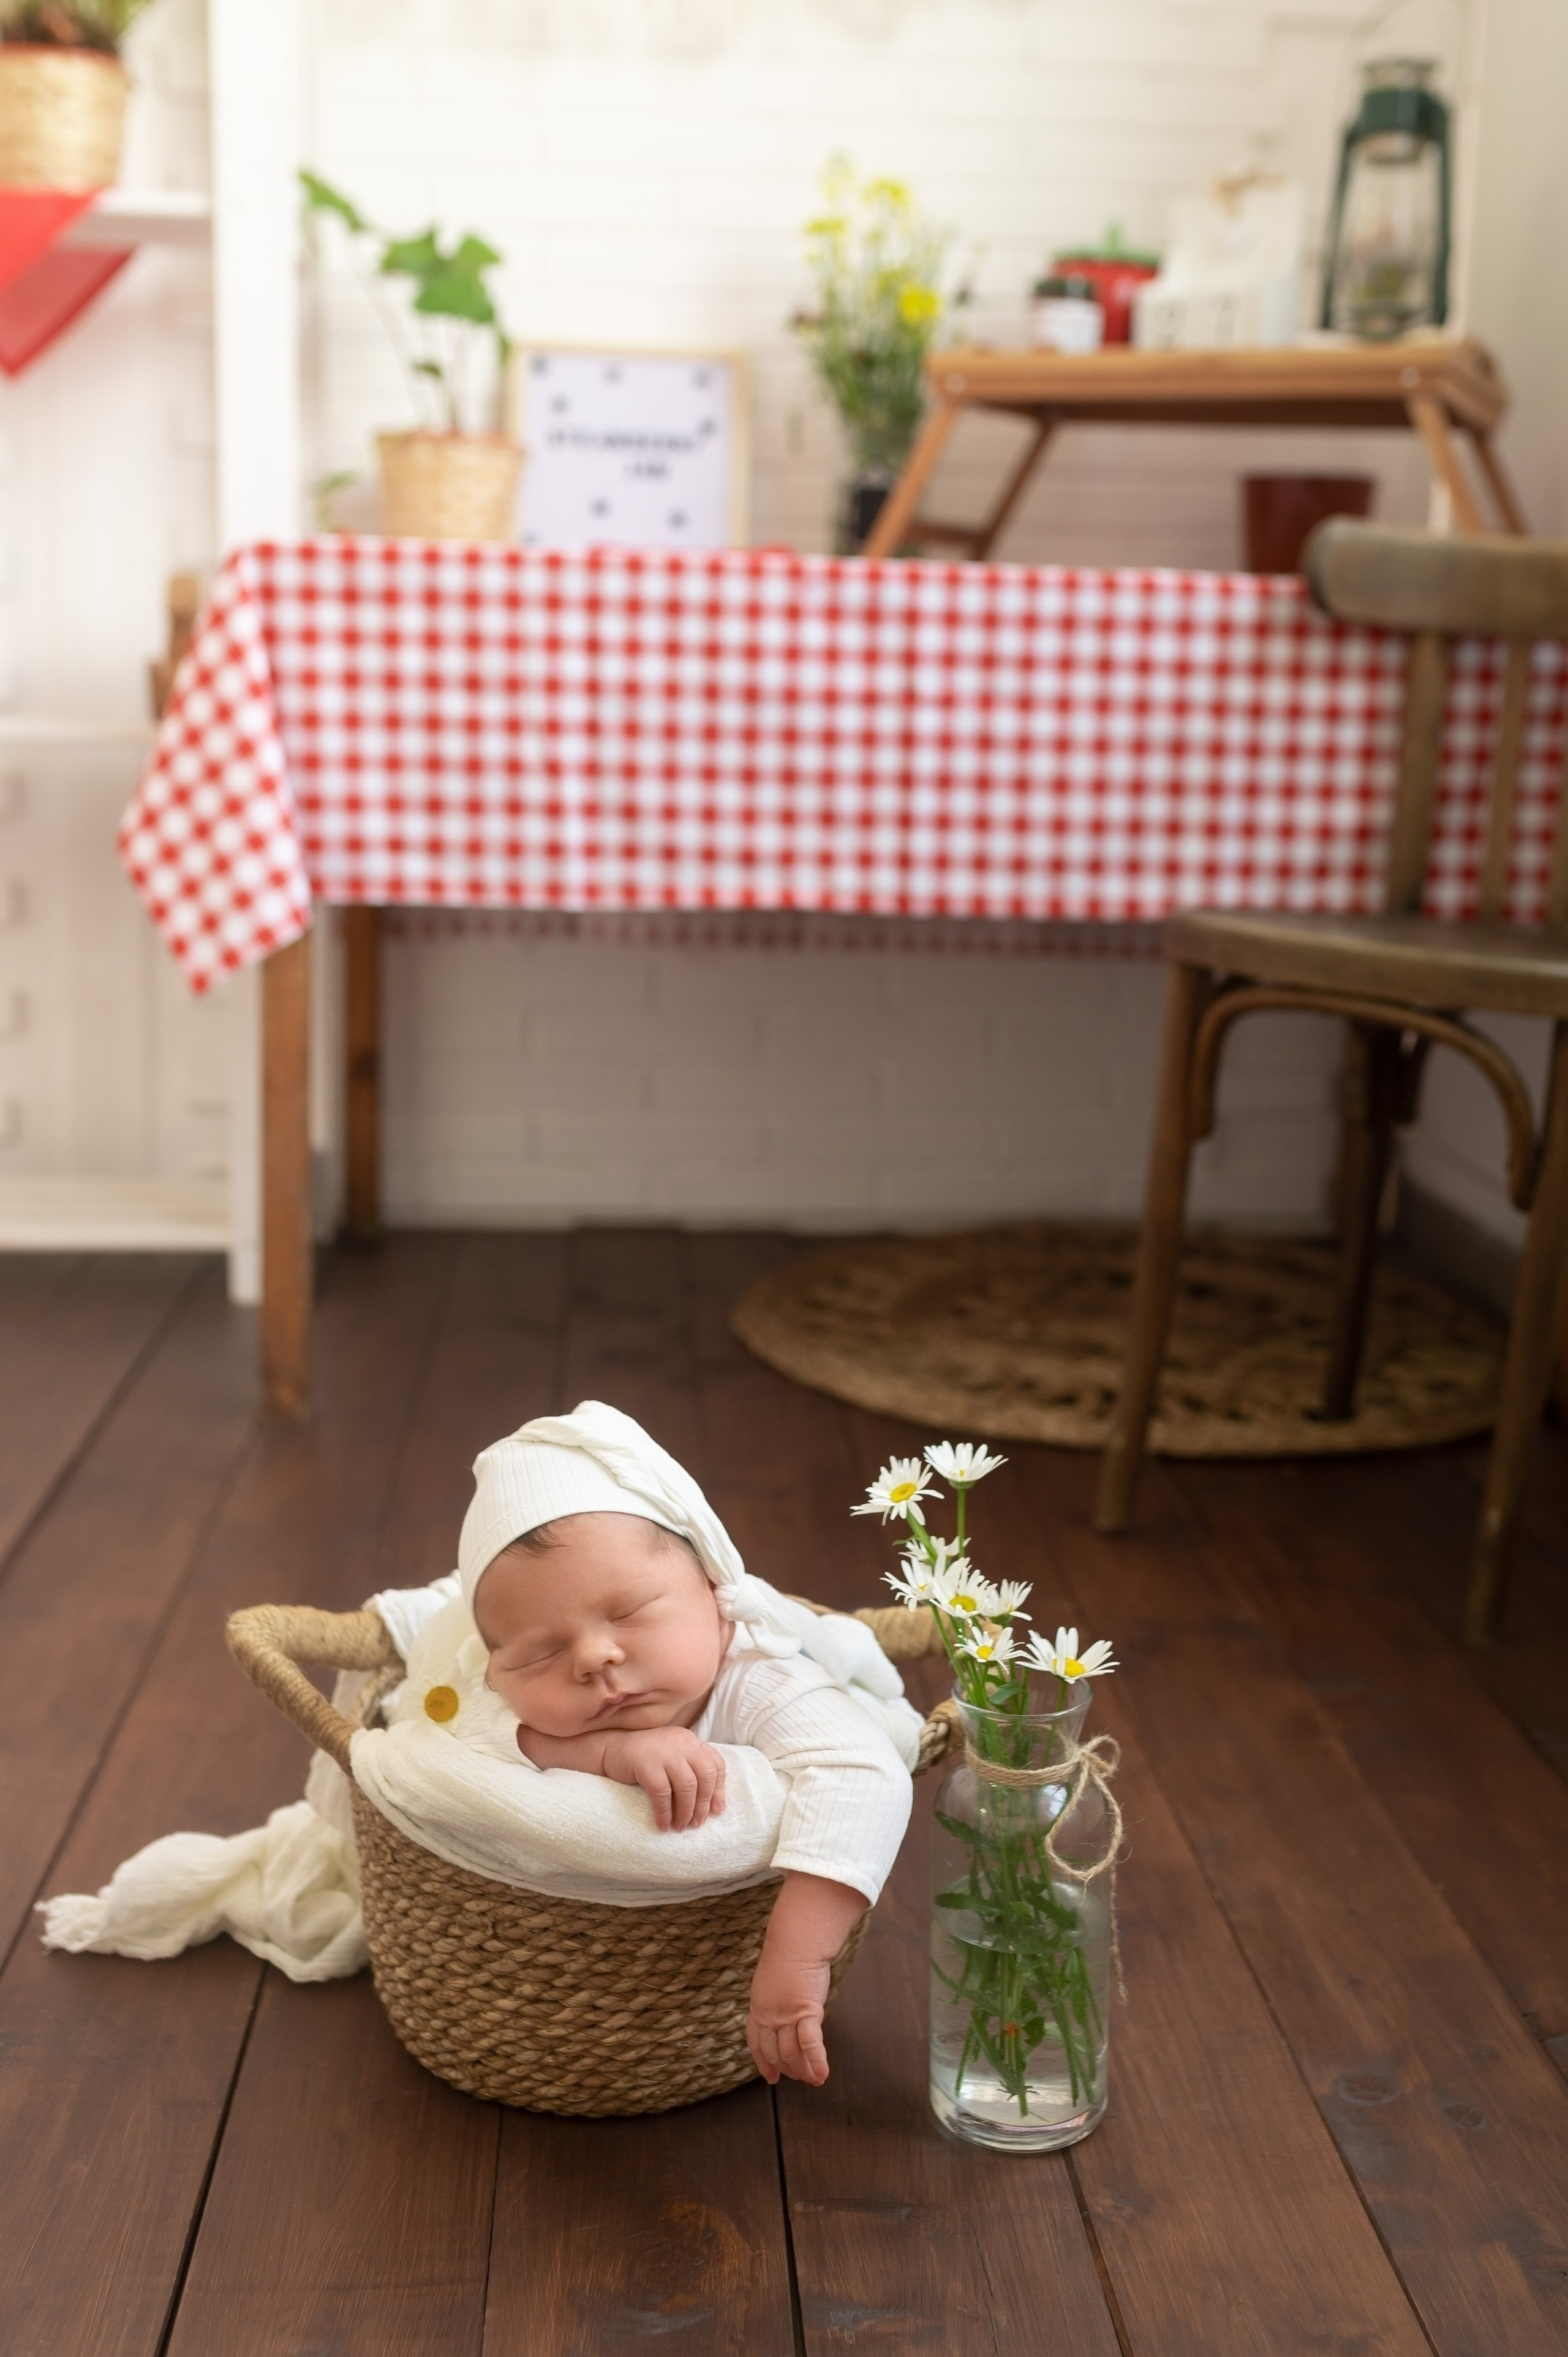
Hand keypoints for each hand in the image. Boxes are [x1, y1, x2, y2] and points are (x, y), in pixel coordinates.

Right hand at [602, 1725, 726, 1830]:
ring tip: (680, 1826)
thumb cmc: (645, 1760)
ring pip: (687, 1785)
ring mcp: (663, 1751)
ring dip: (686, 1811)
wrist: (610, 1749)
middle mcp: (680, 1742)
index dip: (719, 1789)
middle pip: (705, 1775)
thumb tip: (711, 1804)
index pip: (715, 1764)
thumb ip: (690, 1770)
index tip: (716, 1811)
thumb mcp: (672, 1758)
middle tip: (697, 1823)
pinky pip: (662, 1793)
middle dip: (703, 1803)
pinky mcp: (646, 1763)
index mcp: (690, 1741)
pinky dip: (664, 1812)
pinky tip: (662, 1825)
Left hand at [744, 1873, 867, 2087]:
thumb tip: (786, 2007)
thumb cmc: (789, 1954)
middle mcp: (768, 2015)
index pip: (756, 2043)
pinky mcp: (805, 2011)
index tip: (771, 2077)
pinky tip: (823, 2073)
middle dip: (788, 2069)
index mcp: (758, 2007)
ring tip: (815, 2080)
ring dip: (804, 2070)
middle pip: (775, 2052)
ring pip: (792, 2053)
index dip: (763, 2063)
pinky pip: (810, 2044)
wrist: (796, 1940)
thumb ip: (776, 1998)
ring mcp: (785, 2015)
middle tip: (801, 2078)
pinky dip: (817, 2062)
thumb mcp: (773, 1980)